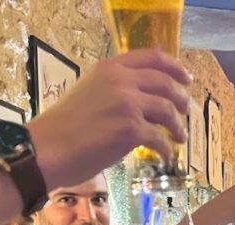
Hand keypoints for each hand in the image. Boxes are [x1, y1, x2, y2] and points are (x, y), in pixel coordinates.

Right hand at [29, 49, 190, 188]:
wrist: (48, 148)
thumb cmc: (65, 126)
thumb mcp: (90, 90)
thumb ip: (115, 85)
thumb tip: (143, 88)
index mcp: (110, 67)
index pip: (152, 58)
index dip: (175, 68)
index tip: (186, 80)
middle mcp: (121, 80)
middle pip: (166, 84)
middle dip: (181, 99)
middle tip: (185, 112)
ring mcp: (127, 103)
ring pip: (167, 110)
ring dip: (178, 126)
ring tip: (179, 137)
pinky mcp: (130, 129)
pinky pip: (160, 138)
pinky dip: (166, 149)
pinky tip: (165, 156)